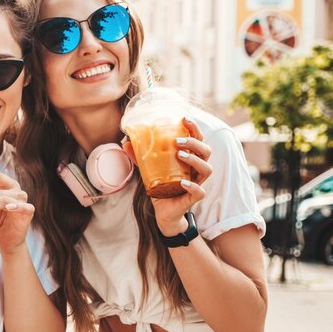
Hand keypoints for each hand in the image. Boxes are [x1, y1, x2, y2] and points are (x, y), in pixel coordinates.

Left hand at [123, 117, 211, 235]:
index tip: (184, 119)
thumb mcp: (149, 170)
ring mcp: (197, 183)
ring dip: (194, 160)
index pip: (198, 140)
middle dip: (193, 143)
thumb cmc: (161, 187)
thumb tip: (126, 142)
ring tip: (180, 155)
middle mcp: (196, 169)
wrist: (164, 212)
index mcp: (190, 159)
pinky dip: (192, 186)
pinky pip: (199, 191)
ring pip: (206, 169)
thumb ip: (140, 157)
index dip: (194, 128)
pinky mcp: (193, 198)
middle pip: (205, 151)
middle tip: (177, 141)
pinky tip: (183, 182)